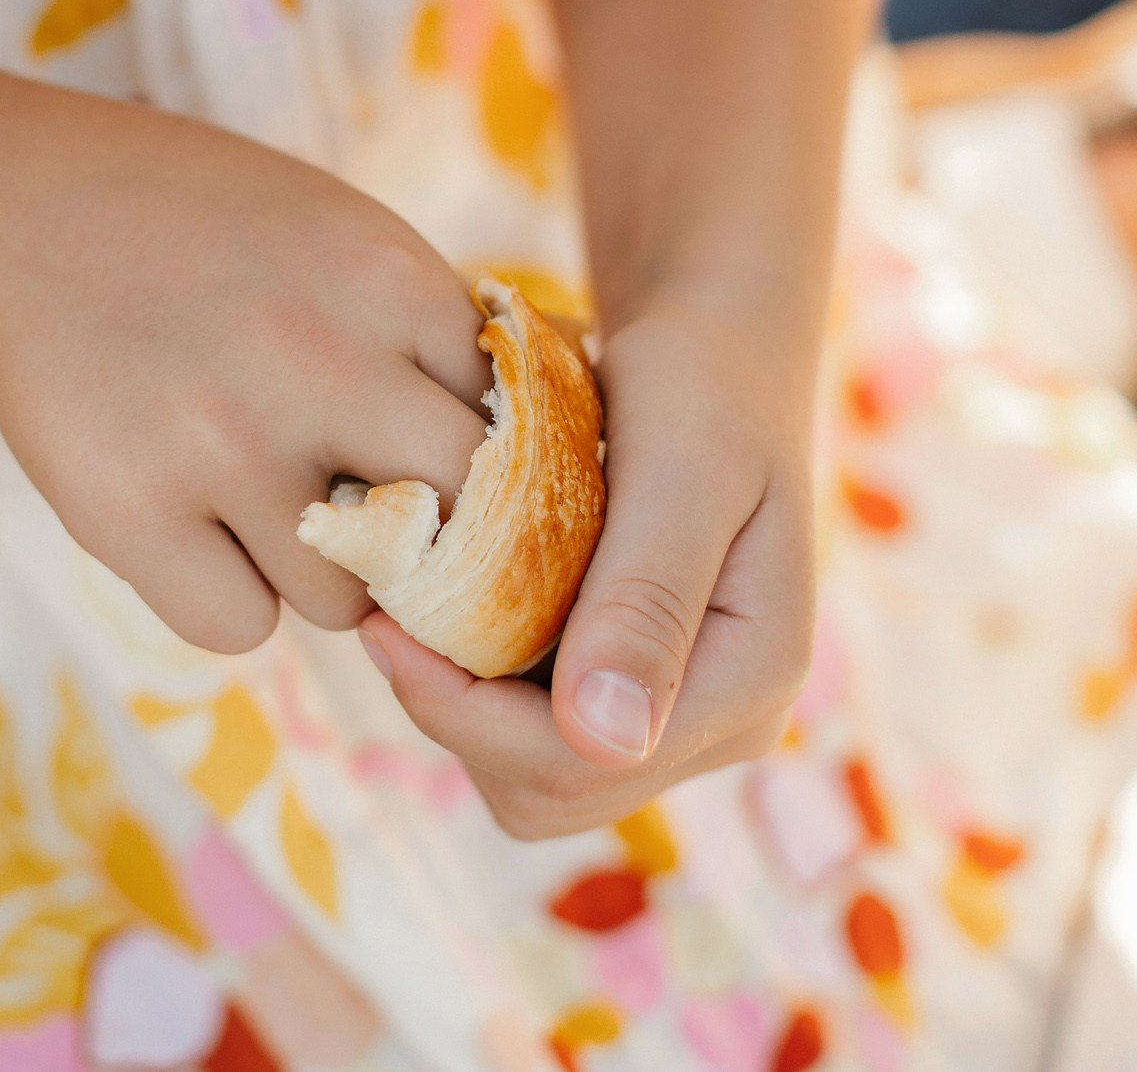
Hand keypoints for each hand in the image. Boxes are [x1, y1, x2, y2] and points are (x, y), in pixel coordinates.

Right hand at [0, 92, 492, 653]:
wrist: (21, 214)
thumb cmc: (210, 234)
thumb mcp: (348, 240)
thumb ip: (436, 338)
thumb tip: (553, 454)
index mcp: (391, 283)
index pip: (516, 432)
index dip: (490, 471)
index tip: (451, 480)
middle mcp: (318, 362)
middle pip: (458, 526)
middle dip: (431, 545)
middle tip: (383, 527)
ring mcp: (222, 442)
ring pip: (346, 600)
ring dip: (317, 575)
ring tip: (256, 495)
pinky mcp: (131, 511)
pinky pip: (239, 625)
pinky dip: (225, 594)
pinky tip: (192, 522)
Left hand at [360, 303, 813, 837]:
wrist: (716, 344)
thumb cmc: (703, 376)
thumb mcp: (684, 463)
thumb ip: (646, 595)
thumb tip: (603, 739)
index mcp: (751, 676)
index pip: (582, 764)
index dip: (466, 715)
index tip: (385, 625)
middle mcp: (721, 719)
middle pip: (549, 791)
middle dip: (457, 713)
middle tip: (389, 610)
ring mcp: (675, 711)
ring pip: (528, 773)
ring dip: (460, 700)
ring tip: (420, 599)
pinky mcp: (631, 688)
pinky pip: (530, 727)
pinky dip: (478, 678)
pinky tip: (455, 596)